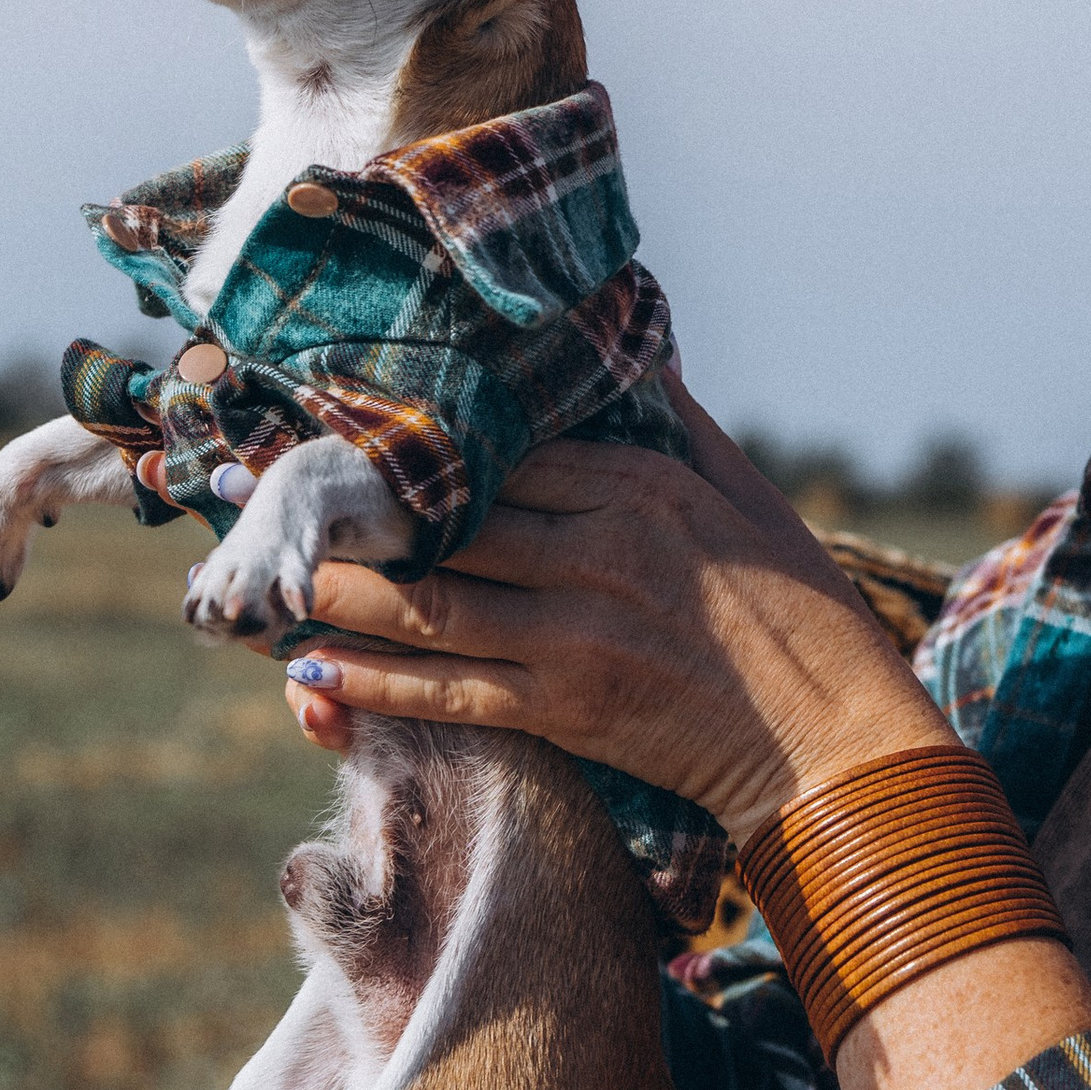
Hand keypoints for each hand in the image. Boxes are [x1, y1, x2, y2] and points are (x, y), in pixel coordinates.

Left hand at [282, 386, 948, 842]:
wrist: (834, 742)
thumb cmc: (799, 611)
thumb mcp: (745, 493)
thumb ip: (676, 421)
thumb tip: (636, 347)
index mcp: (636, 485)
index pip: (498, 449)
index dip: (409, 440)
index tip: (336, 421)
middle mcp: (595, 549)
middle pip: (445, 520)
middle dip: (347, 507)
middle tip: (256, 492)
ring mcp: (576, 634)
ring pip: (428, 604)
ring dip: (338, 592)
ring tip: (262, 578)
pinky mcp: (566, 712)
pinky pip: (447, 691)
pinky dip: (373, 681)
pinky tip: (312, 668)